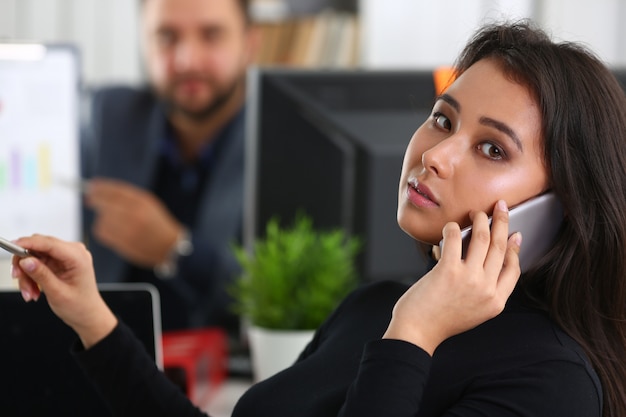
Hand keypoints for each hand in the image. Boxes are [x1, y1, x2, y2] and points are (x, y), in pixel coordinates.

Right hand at [11, 234, 117, 348]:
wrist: (87, 315)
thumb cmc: (80, 306)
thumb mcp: (58, 293)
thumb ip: (41, 275)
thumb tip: (25, 260)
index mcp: (78, 256)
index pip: (49, 243)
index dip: (28, 243)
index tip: (12, 246)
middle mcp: (73, 252)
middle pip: (38, 247)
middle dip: (25, 265)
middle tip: (19, 279)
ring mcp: (65, 256)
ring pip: (34, 256)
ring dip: (27, 275)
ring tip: (30, 293)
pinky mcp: (58, 262)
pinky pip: (37, 263)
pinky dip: (31, 276)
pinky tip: (34, 291)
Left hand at [85, 178, 181, 266]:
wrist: (168, 246)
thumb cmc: (157, 223)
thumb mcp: (149, 203)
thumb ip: (128, 196)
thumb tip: (101, 189)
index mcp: (142, 203)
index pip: (116, 191)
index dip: (101, 187)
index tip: (92, 185)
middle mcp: (135, 215)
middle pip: (105, 203)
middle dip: (96, 200)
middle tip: (90, 200)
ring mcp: (128, 230)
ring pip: (102, 218)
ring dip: (102, 217)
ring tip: (111, 218)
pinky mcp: (122, 243)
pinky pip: (102, 232)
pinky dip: (102, 229)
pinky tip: (111, 229)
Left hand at [383, 200, 521, 354]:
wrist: (417, 332)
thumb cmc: (440, 321)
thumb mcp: (474, 312)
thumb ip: (484, 291)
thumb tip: (488, 262)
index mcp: (496, 302)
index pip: (514, 269)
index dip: (514, 248)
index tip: (514, 234)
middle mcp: (487, 290)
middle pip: (500, 247)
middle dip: (502, 222)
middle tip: (501, 207)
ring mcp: (469, 279)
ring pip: (483, 239)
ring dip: (480, 220)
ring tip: (475, 213)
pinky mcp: (449, 271)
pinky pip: (456, 239)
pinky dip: (454, 228)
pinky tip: (451, 226)